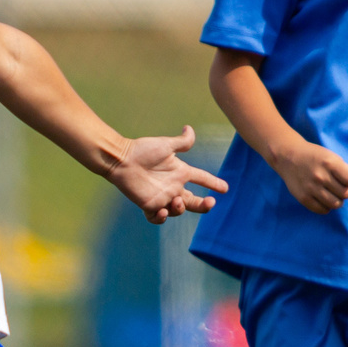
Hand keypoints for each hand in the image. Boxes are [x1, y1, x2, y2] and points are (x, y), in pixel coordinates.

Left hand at [106, 126, 229, 224]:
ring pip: (178, 210)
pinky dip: (162, 218)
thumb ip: (182, 141)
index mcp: (180, 172)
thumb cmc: (143, 150)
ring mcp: (162, 197)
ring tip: (176, 200)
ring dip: (181, 208)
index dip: (214, 183)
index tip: (225, 188)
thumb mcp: (166, 145)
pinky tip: (163, 210)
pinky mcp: (148, 205)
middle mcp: (173, 186)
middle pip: (194, 202)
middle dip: (205, 205)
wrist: (122, 159)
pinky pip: (158, 218)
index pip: (201, 179)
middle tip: (210, 202)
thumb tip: (189, 128)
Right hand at [273, 140, 347, 213]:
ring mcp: (311, 188)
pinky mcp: (303, 198)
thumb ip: (343, 171)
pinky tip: (322, 199)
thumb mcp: (331, 156)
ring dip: (337, 200)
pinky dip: (326, 206)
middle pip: (346, 194)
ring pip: (336, 204)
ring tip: (331, 194)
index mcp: (329, 163)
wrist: (288, 157)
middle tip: (337, 187)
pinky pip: (323, 210)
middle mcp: (320, 176)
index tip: (341, 176)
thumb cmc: (315, 157)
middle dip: (345, 191)